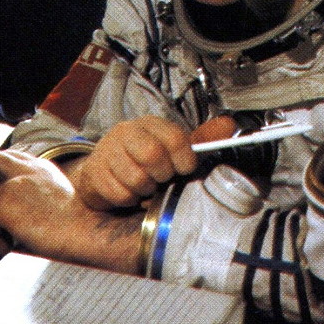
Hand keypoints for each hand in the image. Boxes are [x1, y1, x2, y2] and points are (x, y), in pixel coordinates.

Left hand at [0, 150, 142, 272]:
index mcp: (41, 167)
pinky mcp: (6, 203)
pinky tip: (10, 247)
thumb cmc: (76, 228)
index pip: (3, 158)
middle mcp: (27, 170)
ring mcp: (15, 184)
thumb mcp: (54, 201)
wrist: (87, 236)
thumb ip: (30, 196)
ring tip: (6, 244)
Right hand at [70, 116, 237, 210]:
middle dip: (162, 175)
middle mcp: (126, 132)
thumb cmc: (146, 162)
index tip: (185, 169)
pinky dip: (129, 200)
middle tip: (161, 179)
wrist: (105, 173)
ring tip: (145, 186)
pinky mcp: (93, 173)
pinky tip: (129, 193)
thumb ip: (201, 140)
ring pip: (136, 178)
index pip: (174, 137)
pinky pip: (120, 194)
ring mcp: (107, 151)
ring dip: (146, 190)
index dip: (185, 159)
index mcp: (150, 124)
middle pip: (153, 155)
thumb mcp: (174, 149)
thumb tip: (229, 125)